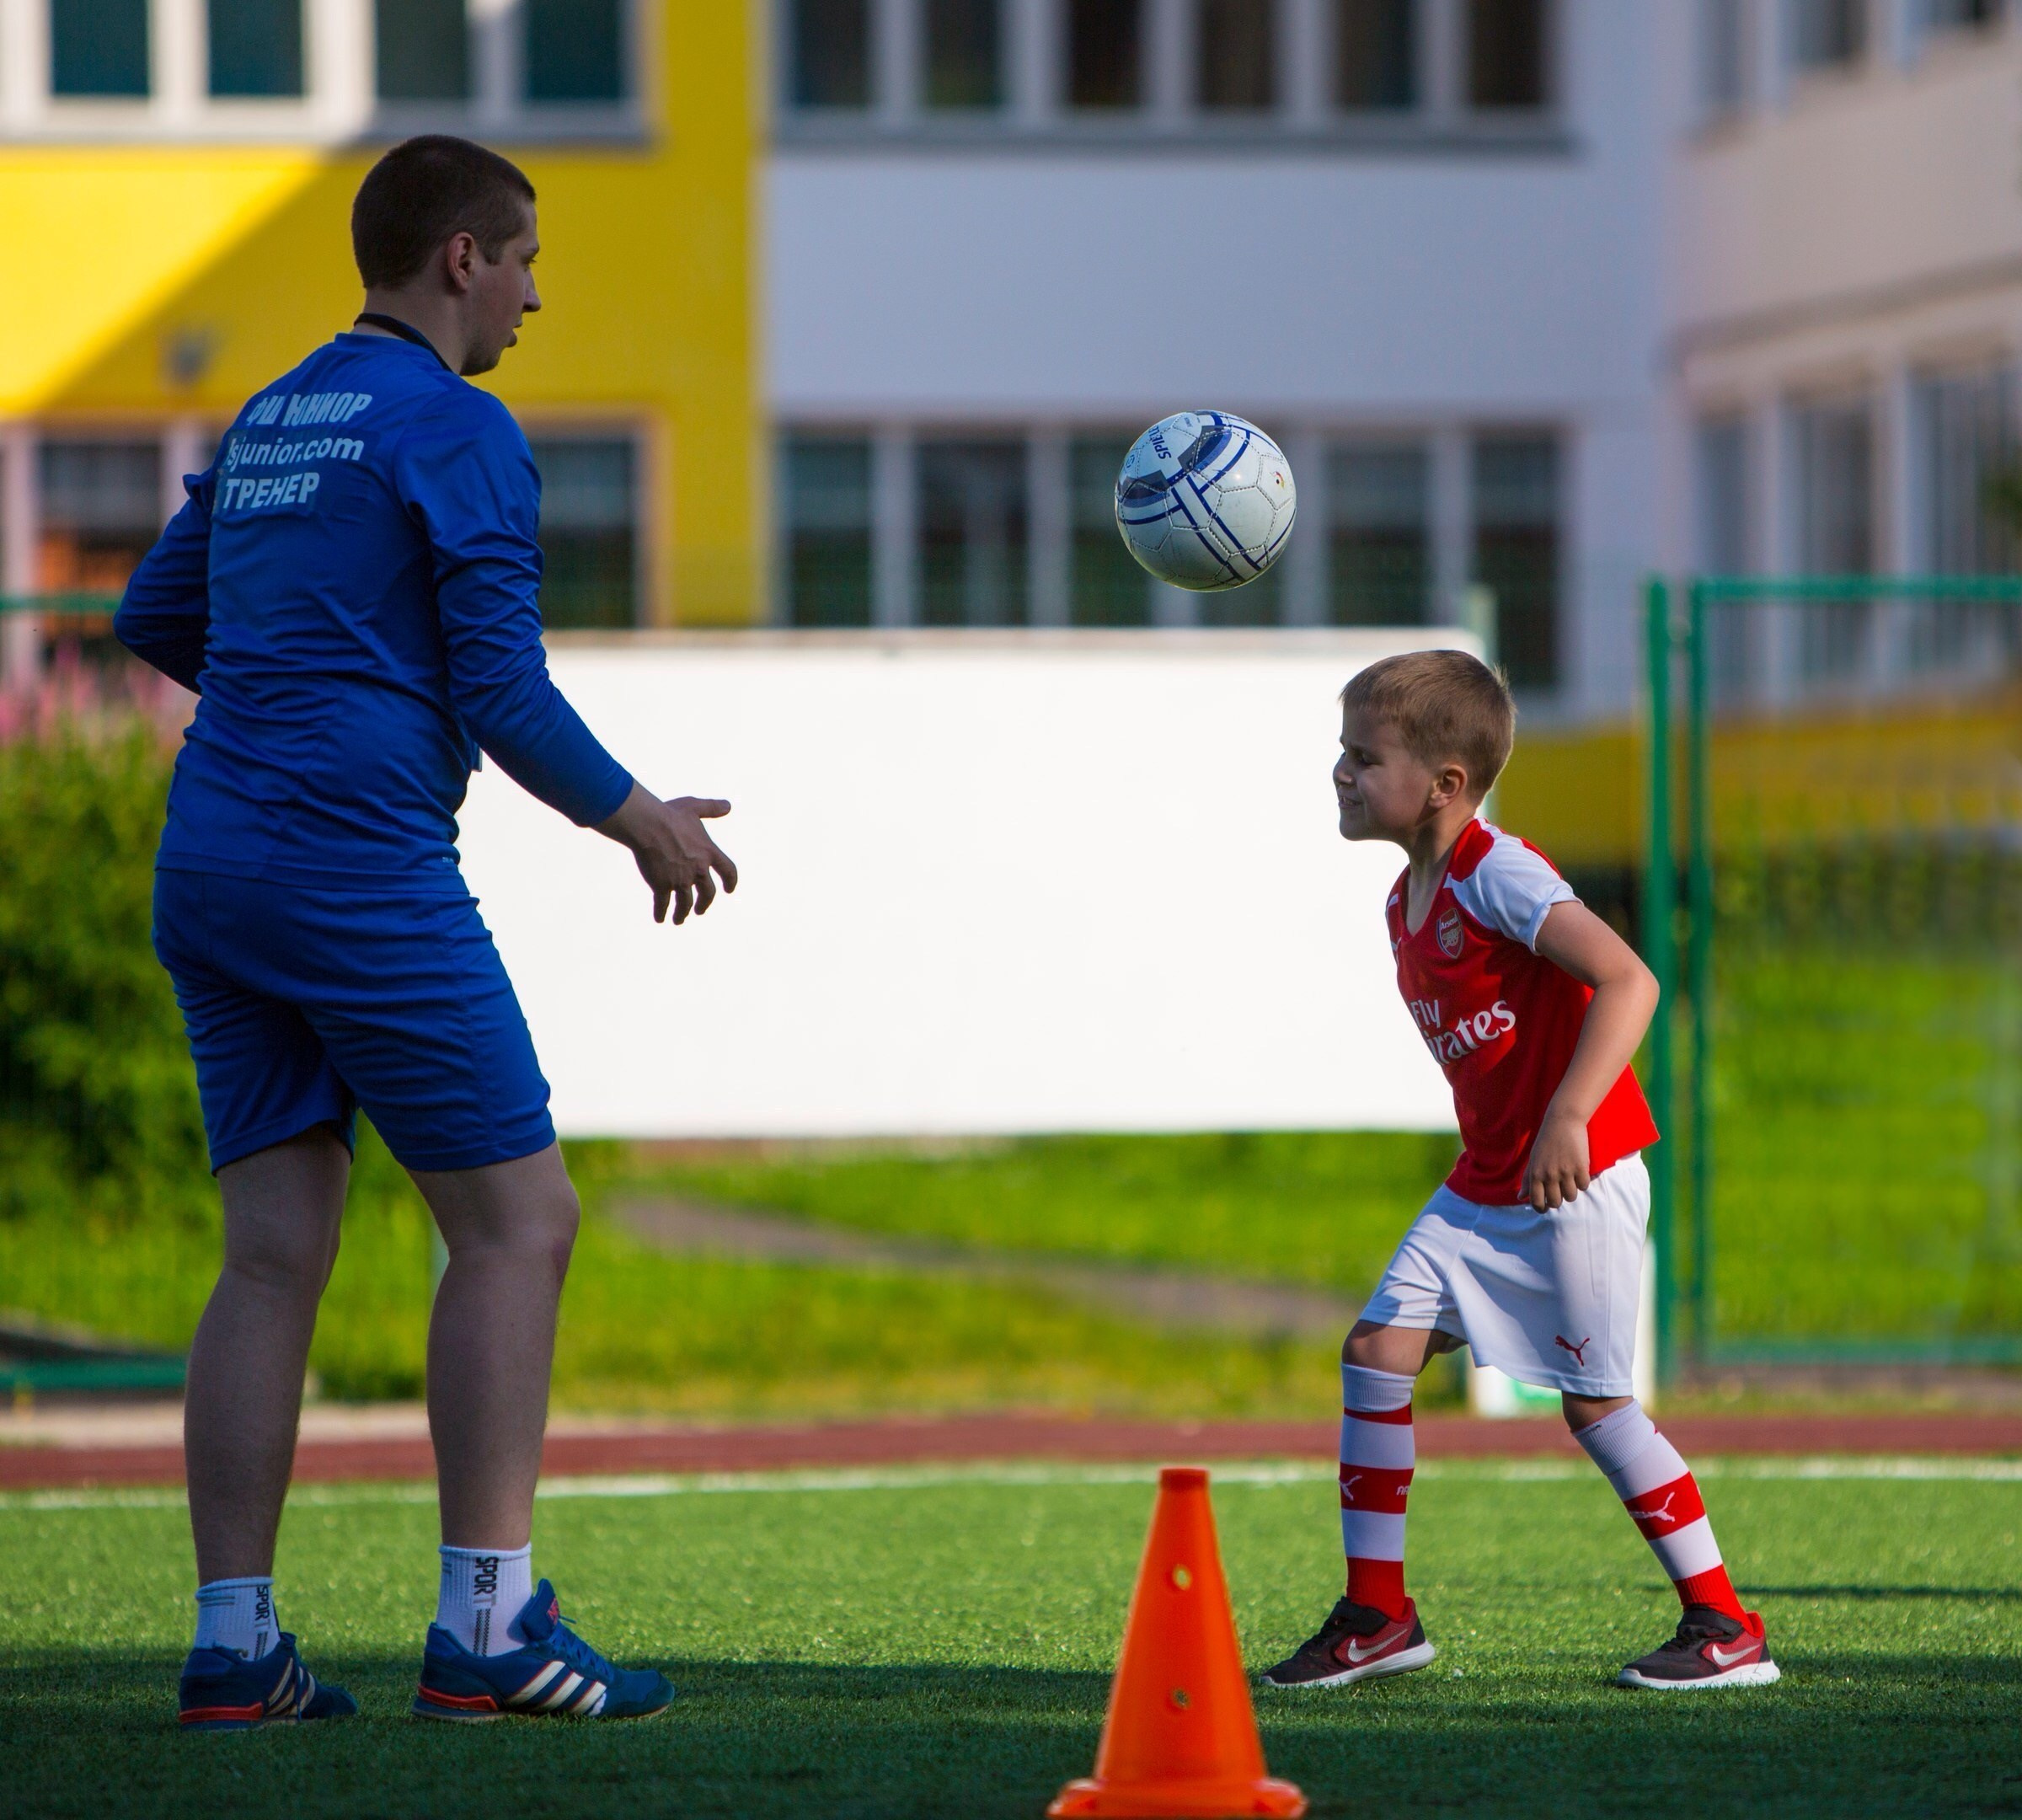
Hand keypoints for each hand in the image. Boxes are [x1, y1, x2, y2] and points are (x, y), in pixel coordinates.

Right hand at [597, 783, 737, 924]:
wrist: (649, 825)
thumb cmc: (670, 814)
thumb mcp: (695, 807)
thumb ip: (712, 808)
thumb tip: (728, 806)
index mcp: (709, 852)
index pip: (728, 871)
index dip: (730, 881)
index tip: (729, 890)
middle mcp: (698, 870)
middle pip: (708, 893)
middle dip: (704, 904)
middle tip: (700, 910)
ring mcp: (680, 880)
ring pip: (685, 903)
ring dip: (683, 913)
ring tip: (679, 919)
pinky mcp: (662, 886)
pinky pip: (663, 904)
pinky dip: (661, 913)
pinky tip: (660, 918)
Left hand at [1522, 1107, 1590, 1211]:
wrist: (1562, 1121)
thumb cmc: (1546, 1141)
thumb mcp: (1533, 1160)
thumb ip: (1527, 1180)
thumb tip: (1520, 1197)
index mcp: (1535, 1174)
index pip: (1536, 1201)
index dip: (1541, 1208)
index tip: (1545, 1207)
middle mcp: (1549, 1175)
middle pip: (1556, 1203)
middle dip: (1558, 1200)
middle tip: (1560, 1190)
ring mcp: (1565, 1171)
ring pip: (1571, 1197)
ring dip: (1572, 1191)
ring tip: (1570, 1179)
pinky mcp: (1580, 1167)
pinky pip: (1584, 1186)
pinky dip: (1583, 1182)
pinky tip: (1579, 1172)